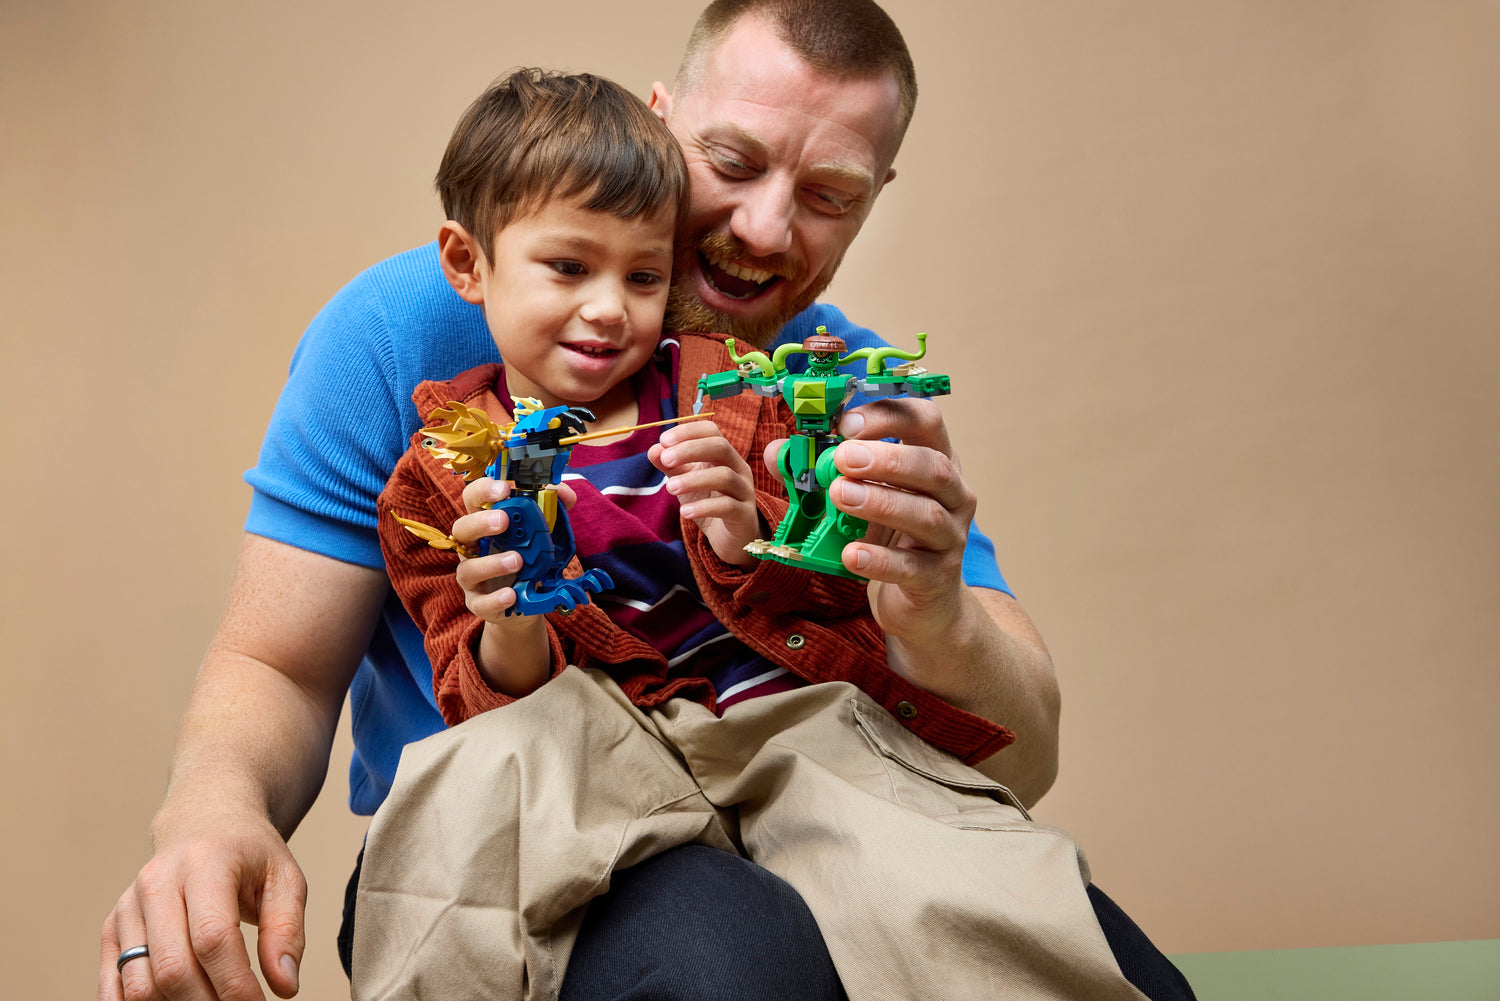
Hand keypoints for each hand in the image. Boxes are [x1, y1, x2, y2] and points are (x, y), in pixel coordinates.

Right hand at [99, 812, 305, 1000]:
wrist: (203, 823)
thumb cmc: (249, 854)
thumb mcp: (285, 879)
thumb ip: (287, 931)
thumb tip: (285, 986)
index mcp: (205, 863)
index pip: (213, 938)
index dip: (235, 984)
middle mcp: (157, 883)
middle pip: (173, 968)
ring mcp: (128, 907)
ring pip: (141, 985)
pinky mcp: (111, 928)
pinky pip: (114, 986)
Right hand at [450, 477, 578, 620]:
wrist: (528, 600)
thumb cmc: (530, 558)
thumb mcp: (544, 532)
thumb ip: (553, 509)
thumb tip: (564, 493)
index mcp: (485, 524)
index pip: (474, 499)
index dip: (484, 490)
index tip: (504, 489)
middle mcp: (473, 548)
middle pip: (462, 529)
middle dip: (481, 522)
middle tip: (505, 521)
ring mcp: (473, 576)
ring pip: (468, 569)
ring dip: (491, 564)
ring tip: (517, 561)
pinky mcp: (479, 603)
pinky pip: (481, 602)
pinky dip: (495, 599)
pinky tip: (512, 594)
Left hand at [650, 420, 760, 567]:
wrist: (729, 537)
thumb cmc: (708, 502)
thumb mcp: (685, 481)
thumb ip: (670, 465)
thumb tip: (654, 450)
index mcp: (724, 456)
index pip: (711, 431)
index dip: (688, 432)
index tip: (663, 440)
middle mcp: (738, 468)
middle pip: (721, 447)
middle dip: (690, 450)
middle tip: (665, 459)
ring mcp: (744, 491)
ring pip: (724, 476)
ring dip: (693, 479)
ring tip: (670, 488)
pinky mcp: (744, 515)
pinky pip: (728, 506)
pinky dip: (704, 508)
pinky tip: (685, 512)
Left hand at [762, 398, 976, 646]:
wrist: (921, 602)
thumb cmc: (891, 538)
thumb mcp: (861, 497)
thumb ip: (821, 473)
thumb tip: (778, 452)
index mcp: (935, 461)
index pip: (926, 421)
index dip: (889, 416)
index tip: (846, 424)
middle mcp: (953, 495)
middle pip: (932, 467)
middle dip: (887, 459)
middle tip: (842, 458)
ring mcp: (950, 538)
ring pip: (927, 515)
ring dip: (881, 502)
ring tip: (840, 496)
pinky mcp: (938, 578)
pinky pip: (911, 567)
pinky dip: (880, 559)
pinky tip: (852, 554)